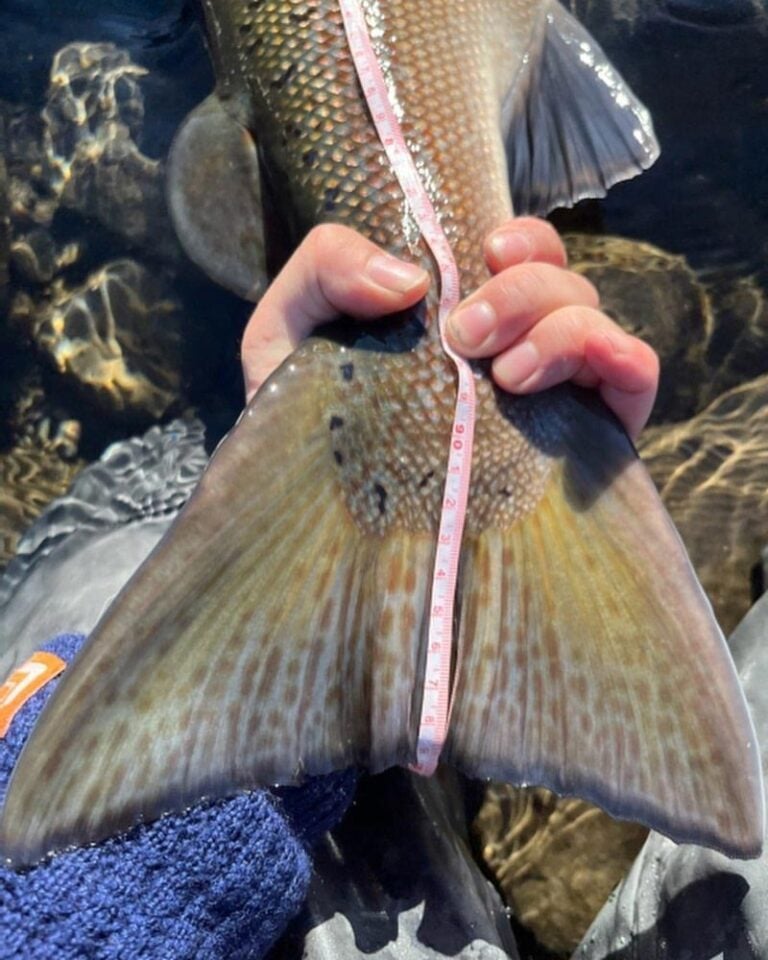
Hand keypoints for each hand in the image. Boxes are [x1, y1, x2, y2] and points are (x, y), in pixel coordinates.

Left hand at [241, 220, 658, 438]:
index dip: (521, 240)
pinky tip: (543, 387)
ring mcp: (554, 393)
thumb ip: (323, 270)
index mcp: (458, 317)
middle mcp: (513, 348)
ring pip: (595, 317)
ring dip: (557, 327)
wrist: (317, 521)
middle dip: (521, 293)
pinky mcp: (586, 440)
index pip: (521, 254)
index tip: (483, 256)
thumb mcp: (284, 335)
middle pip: (561, 280)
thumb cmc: (303, 428)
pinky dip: (616, 356)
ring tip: (500, 376)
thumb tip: (410, 278)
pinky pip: (636, 374)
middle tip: (462, 338)